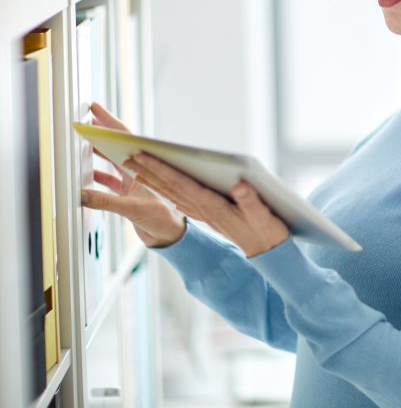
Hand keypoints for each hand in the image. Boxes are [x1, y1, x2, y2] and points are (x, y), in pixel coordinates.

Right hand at [82, 103, 185, 247]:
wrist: (171, 237)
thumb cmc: (165, 219)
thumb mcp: (133, 208)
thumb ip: (106, 201)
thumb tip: (81, 194)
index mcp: (145, 166)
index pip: (125, 138)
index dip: (109, 122)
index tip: (95, 109)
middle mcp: (140, 170)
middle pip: (117, 146)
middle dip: (101, 134)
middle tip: (85, 122)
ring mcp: (134, 182)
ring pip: (112, 162)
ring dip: (98, 154)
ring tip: (82, 144)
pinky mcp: (129, 194)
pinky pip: (109, 181)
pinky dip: (97, 177)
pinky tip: (85, 175)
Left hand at [123, 152, 289, 257]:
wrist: (267, 252)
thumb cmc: (266, 232)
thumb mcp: (262, 215)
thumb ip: (251, 200)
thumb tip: (241, 185)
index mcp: (212, 205)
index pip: (180, 183)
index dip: (160, 168)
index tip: (141, 155)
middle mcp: (203, 208)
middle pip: (169, 187)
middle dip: (148, 171)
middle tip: (125, 156)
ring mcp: (204, 212)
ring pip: (171, 193)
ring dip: (152, 180)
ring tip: (134, 167)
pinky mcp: (208, 214)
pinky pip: (180, 199)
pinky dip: (166, 189)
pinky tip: (160, 185)